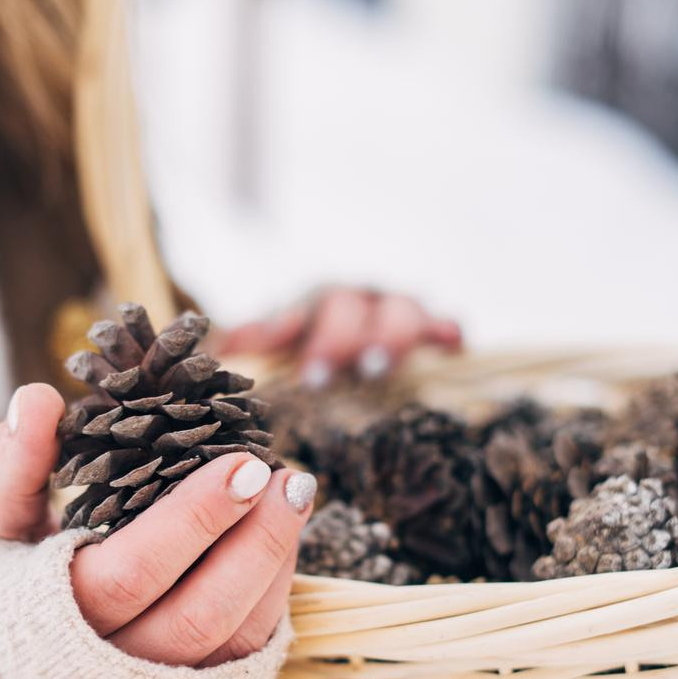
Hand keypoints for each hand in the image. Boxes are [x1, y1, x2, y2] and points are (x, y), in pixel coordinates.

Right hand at [0, 384, 316, 668]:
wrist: (15, 677)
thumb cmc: (8, 586)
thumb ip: (11, 468)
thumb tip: (35, 399)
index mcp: (57, 622)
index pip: (135, 571)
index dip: (194, 518)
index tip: (241, 462)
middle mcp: (112, 670)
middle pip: (199, 613)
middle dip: (255, 541)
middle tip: (285, 474)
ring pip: (234, 637)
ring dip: (275, 561)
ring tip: (296, 491)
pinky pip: (250, 650)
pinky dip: (275, 591)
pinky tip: (285, 533)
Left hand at [210, 286, 462, 387]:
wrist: (351, 338)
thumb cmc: (307, 353)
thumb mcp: (272, 347)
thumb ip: (250, 343)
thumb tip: (225, 346)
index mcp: (313, 302)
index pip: (298, 307)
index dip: (285, 324)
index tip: (274, 345)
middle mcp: (355, 299)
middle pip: (348, 307)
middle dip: (333, 340)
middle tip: (318, 379)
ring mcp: (395, 310)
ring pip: (398, 308)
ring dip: (387, 335)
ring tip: (375, 368)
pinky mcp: (432, 327)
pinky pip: (445, 323)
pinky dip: (447, 330)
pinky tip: (451, 344)